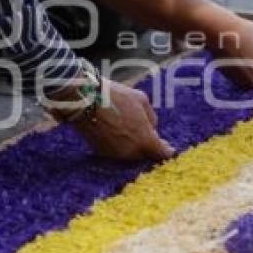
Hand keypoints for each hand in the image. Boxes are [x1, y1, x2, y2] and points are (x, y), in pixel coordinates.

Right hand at [50, 79, 174, 162]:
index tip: (168, 147)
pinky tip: (114, 128)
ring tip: (126, 126)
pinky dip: (118, 144)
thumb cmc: (115, 97)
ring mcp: (115, 155)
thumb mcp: (141, 100)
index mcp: (145, 141)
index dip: (167, 150)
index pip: (163, 154)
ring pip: (130, 153)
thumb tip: (152, 128)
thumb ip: (151, 117)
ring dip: (132, 144)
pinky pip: (116, 151)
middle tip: (145, 131)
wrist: (84, 101)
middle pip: (146, 154)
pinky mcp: (101, 153)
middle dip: (148, 145)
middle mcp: (131, 153)